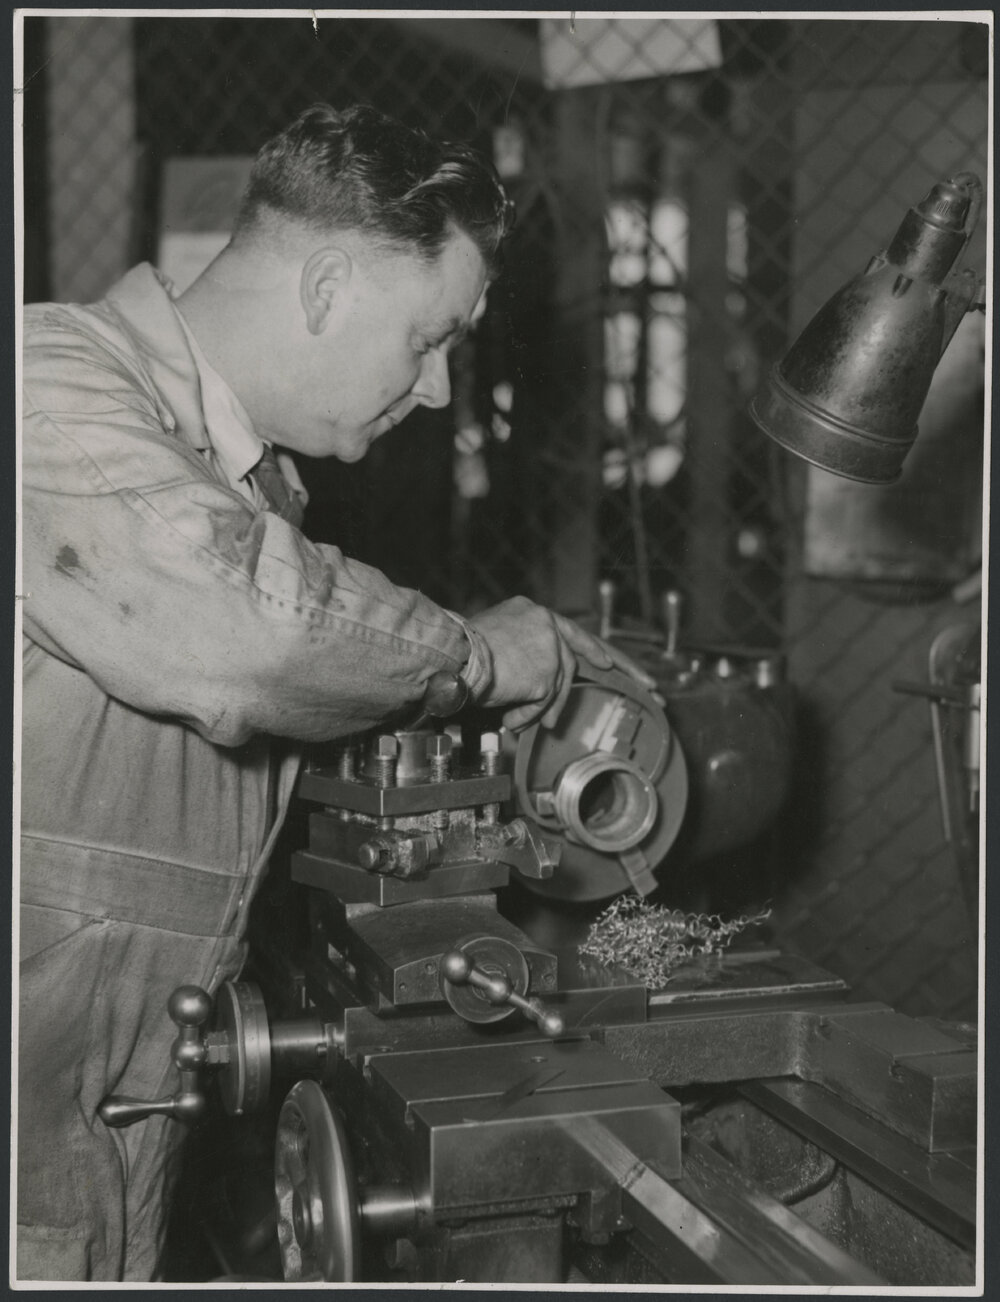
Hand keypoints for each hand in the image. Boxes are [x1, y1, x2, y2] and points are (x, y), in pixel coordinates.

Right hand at [468, 595, 660, 730]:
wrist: (450, 657)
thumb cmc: (458, 653)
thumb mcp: (494, 642)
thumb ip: (520, 654)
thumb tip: (531, 683)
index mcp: (532, 612)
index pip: (572, 631)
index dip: (593, 648)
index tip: (609, 662)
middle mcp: (546, 625)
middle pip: (579, 657)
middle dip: (621, 672)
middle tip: (652, 688)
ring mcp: (550, 649)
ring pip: (556, 688)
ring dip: (538, 707)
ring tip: (517, 717)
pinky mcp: (548, 674)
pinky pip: (543, 704)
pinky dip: (525, 715)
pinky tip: (510, 716)